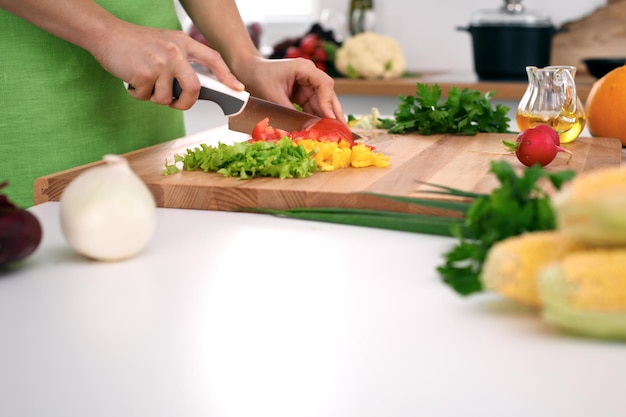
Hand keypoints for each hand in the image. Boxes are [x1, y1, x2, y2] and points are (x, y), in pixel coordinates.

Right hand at [91, 21, 243, 109]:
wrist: (107, 35)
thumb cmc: (136, 44)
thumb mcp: (166, 44)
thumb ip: (181, 61)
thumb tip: (194, 89)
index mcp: (183, 43)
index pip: (213, 59)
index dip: (227, 76)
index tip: (237, 89)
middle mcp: (175, 52)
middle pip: (193, 89)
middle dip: (185, 104)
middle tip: (174, 103)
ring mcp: (161, 63)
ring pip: (166, 98)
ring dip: (154, 97)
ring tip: (144, 81)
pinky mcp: (145, 73)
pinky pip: (147, 97)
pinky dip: (138, 94)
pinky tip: (132, 79)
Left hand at [234, 57, 344, 121]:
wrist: (249, 71)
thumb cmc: (259, 77)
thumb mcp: (274, 96)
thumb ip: (290, 111)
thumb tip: (303, 129)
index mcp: (305, 68)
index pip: (324, 85)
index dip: (328, 103)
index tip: (330, 118)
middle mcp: (310, 76)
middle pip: (328, 95)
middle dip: (334, 113)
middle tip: (341, 131)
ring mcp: (308, 85)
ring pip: (322, 104)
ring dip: (326, 119)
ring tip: (334, 134)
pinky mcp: (303, 94)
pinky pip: (313, 108)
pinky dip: (316, 119)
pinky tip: (321, 131)